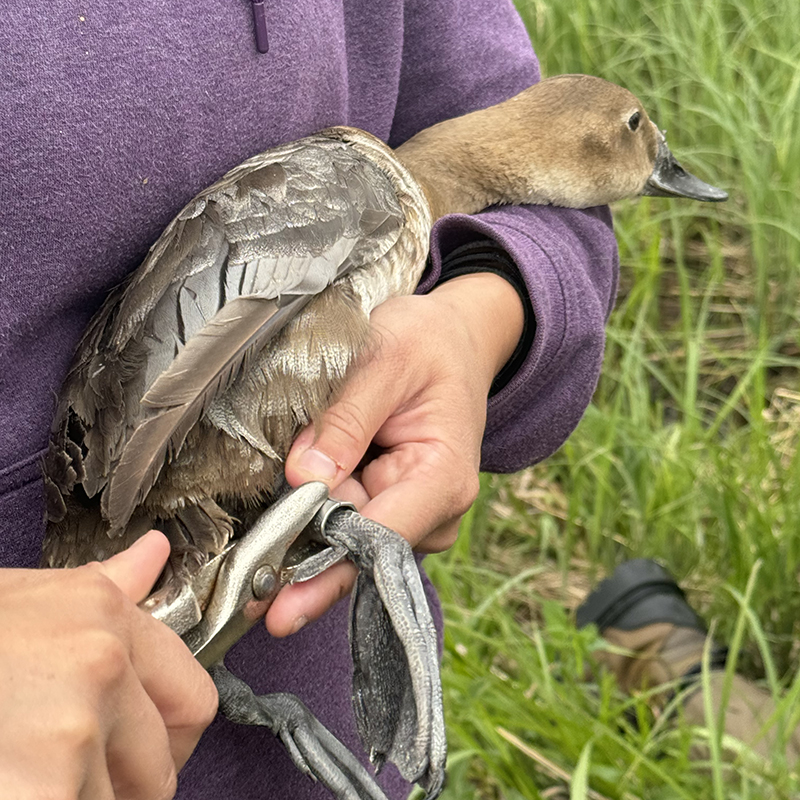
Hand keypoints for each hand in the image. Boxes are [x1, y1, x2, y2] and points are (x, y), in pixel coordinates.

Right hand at [0, 531, 217, 799]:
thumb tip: (153, 553)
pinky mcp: (40, 792)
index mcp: (103, 614)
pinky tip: (9, 781)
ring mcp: (70, 732)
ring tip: (18, 766)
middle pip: (159, 766)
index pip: (193, 698)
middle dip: (121, 785)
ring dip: (71, 799)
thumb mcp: (22, 599)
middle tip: (65, 774)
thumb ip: (100, 585)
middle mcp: (99, 664)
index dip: (170, 739)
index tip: (145, 757)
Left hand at [268, 272, 523, 635]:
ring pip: (343, 540)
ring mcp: (412, 515)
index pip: (382, 538)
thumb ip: (346, 418)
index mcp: (443, 479)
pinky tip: (287, 505)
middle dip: (300, 556)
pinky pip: (342, 522)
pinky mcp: (389, 508)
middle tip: (244, 584)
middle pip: (357, 550)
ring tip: (265, 519)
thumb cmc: (428, 344)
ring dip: (301, 531)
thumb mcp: (387, 360)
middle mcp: (433, 512)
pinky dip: (310, 516)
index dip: (327, 570)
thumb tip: (303, 477)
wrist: (452, 342)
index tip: (278, 602)